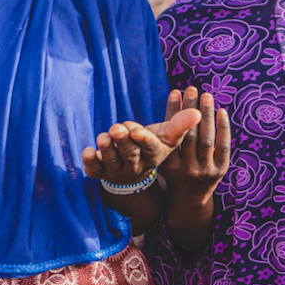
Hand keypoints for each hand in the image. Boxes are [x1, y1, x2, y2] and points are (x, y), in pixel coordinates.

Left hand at [81, 92, 200, 185]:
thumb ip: (180, 124)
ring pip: (111, 161)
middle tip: (117, 128)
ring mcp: (118, 170)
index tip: (136, 131)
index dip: (143, 140)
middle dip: (123, 141)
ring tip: (104, 136)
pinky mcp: (101, 172)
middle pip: (130, 154)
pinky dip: (90, 162)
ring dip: (107, 148)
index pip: (150, 149)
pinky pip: (94, 170)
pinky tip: (87, 151)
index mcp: (154, 155)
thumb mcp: (168, 135)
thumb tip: (197, 112)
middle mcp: (136, 165)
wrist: (135, 165)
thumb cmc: (153, 143)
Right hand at [161, 87, 229, 199]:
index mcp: (169, 164)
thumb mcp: (164, 156)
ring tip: (206, 95)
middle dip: (190, 109)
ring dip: (206, 114)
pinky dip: (223, 127)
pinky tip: (221, 111)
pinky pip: (223, 145)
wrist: (189, 197)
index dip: (173, 111)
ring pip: (206, 138)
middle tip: (192, 89)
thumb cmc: (174, 170)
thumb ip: (166, 133)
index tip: (175, 91)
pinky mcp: (221, 169)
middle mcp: (187, 168)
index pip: (172, 134)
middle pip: (189, 134)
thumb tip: (175, 96)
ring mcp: (205, 170)